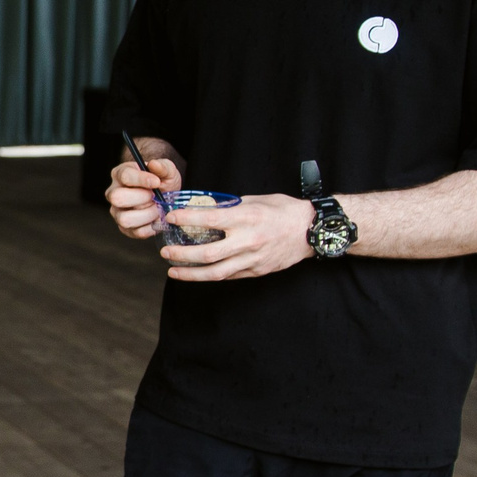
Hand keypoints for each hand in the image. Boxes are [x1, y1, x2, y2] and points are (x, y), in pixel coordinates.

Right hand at [105, 156, 181, 239]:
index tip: (157, 182)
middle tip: (155, 197)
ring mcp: (117, 212)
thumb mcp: (167, 170)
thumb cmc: (162, 181)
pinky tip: (156, 218)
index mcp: (120, 174)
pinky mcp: (125, 228)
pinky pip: (136, 232)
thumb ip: (163, 166)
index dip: (141, 179)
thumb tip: (154, 165)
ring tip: (157, 209)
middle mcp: (114, 193)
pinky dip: (151, 227)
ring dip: (147, 215)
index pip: (124, 176)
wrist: (166, 197)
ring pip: (125, 219)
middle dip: (141, 199)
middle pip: (117, 198)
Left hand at [159, 193, 314, 280]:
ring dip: (191, 273)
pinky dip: (211, 275)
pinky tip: (197, 273)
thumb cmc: (284, 210)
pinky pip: (229, 276)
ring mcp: (253, 260)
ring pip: (216, 272)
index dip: (187, 220)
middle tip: (165, 251)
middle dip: (182, 254)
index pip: (210, 220)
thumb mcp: (255, 200)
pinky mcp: (257, 271)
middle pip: (208, 253)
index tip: (171, 218)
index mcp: (247, 218)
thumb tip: (205, 210)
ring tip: (173, 270)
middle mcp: (248, 241)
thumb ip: (230, 208)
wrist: (311, 230)